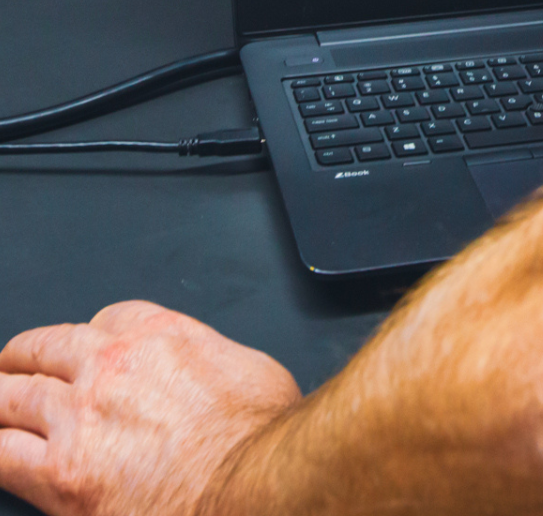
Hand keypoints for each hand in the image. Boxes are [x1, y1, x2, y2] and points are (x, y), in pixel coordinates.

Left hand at [0, 301, 299, 515]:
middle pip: (45, 347)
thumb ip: (213, 358)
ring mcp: (79, 415)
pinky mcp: (59, 472)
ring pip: (10, 396)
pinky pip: (1, 455)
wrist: (250, 480)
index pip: (107, 318)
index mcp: (160, 334)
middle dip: (24, 357)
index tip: (87, 351)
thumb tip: (214, 375)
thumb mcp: (251, 368)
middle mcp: (111, 366)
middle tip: (12, 366)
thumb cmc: (259, 433)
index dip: (93, 336)